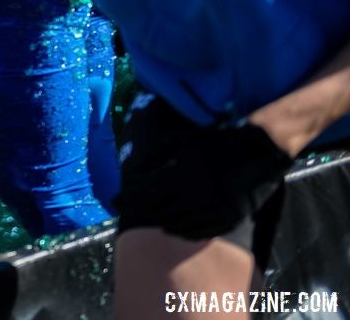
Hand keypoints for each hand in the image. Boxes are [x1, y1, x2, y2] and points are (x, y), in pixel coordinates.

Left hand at [115, 102, 293, 241]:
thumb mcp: (182, 141)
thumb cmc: (217, 141)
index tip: (115, 200)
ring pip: (178, 224)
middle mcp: (198, 197)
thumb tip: (133, 167)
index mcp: (183, 176)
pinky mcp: (229, 219)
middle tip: (126, 213)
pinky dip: (182, 231)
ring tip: (147, 220)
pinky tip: (172, 228)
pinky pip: (199, 232)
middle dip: (139, 212)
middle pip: (159, 211)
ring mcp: (214, 211)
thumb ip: (155, 155)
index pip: (146, 192)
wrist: (259, 151)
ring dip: (159, 222)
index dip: (128, 197)